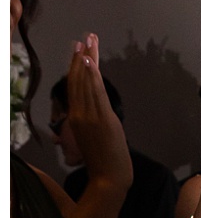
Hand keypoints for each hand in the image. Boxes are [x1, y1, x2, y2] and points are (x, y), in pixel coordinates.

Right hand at [65, 35, 131, 191]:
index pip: (75, 87)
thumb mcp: (95, 136)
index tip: (79, 50)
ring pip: (86, 83)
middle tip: (84, 38)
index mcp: (76, 118)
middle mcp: (79, 114)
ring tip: (88, 41)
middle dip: (81, 57)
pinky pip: (95, 93)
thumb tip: (98, 105)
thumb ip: (94, 119)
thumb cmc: (103, 161)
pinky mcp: (100, 119)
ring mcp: (89, 116)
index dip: (76, 67)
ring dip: (87, 60)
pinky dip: (92, 76)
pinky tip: (90, 61)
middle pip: (78, 80)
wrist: (108, 178)